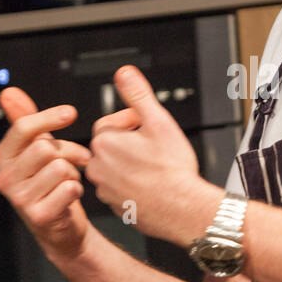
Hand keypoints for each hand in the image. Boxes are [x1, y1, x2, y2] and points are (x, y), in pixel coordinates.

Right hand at [0, 87, 92, 260]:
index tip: (69, 113)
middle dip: (67, 152)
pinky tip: (69, 195)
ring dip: (73, 173)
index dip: (49, 117)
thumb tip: (9, 93)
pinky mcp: (39, 215)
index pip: (23, 128)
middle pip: (45, 148)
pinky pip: (69, 188)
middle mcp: (7, 178)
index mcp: (3, 158)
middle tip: (76, 159)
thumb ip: (24, 119)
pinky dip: (77, 189)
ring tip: (69, 180)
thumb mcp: (35, 148)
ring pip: (60, 168)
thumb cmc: (49, 184)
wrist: (61, 228)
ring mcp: (20, 199)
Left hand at [85, 65, 202, 240]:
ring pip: (115, 169)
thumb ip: (137, 94)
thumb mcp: (158, 121)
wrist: (182, 208)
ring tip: (153, 166)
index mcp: (105, 143)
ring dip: (130, 164)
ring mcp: (105, 190)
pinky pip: (120, 190)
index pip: (109, 124)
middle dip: (130, 144)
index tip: (146, 126)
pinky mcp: (115, 206)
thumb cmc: (172, 170)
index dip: (130, 122)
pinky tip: (152, 185)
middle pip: (111, 147)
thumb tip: (124, 73)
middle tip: (153, 147)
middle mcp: (99, 167)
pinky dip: (132, 185)